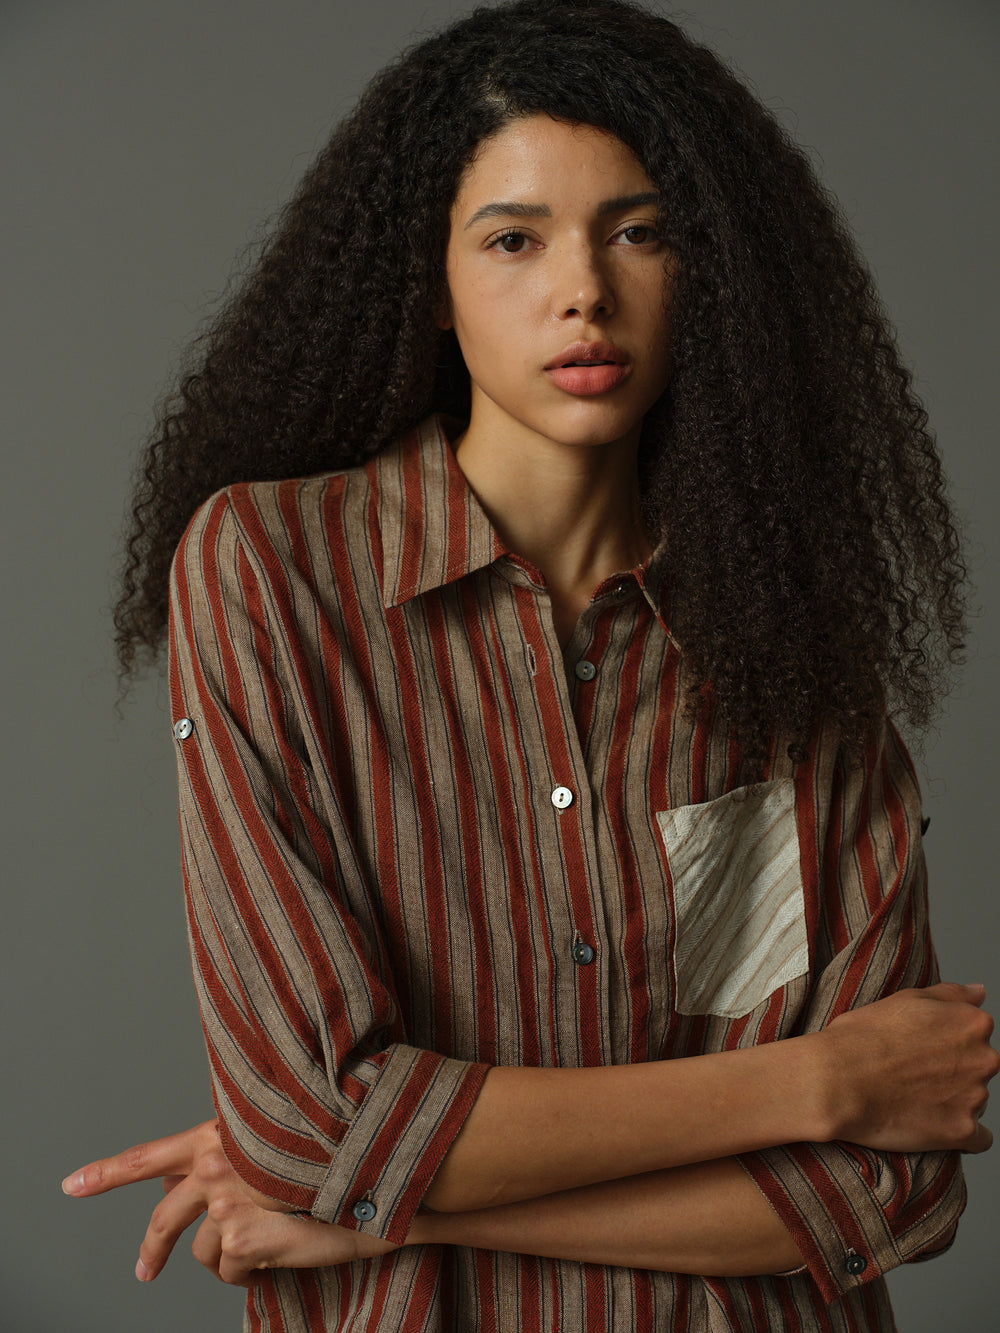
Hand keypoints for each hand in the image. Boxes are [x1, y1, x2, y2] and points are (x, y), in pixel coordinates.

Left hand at [61, 1120, 397, 1284]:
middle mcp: (216, 1164)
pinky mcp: (242, 1236)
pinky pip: (229, 1269)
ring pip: (203, 1250)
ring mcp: (227, 1202)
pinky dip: (246, 1272)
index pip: (151, 1155)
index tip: (71, 1184)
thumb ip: (246, 1145)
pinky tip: (272, 1260)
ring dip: (225, 1258)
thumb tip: (218, 1173)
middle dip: (152, 1248)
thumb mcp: (282, 1131)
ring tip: (257, 1258)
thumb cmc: (338, 1137)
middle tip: (143, 1270)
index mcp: (221, 1133)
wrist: (374, 1158)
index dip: (107, 1172)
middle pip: (166, 1217)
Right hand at [824, 983, 998, 1152]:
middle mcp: (983, 1058)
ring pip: (976, 1101)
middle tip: (914, 1073)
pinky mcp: (963, 1131)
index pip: (977, 1034)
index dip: (945, 1042)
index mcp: (972, 1023)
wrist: (837, 1081)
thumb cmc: (862, 1037)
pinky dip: (959, 1133)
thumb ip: (951, 995)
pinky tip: (931, 1123)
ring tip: (913, 1097)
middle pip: (978, 1068)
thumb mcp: (906, 999)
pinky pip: (979, 1138)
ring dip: (953, 1101)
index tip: (921, 1048)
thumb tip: (979, 993)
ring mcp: (975, 1097)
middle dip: (954, 1071)